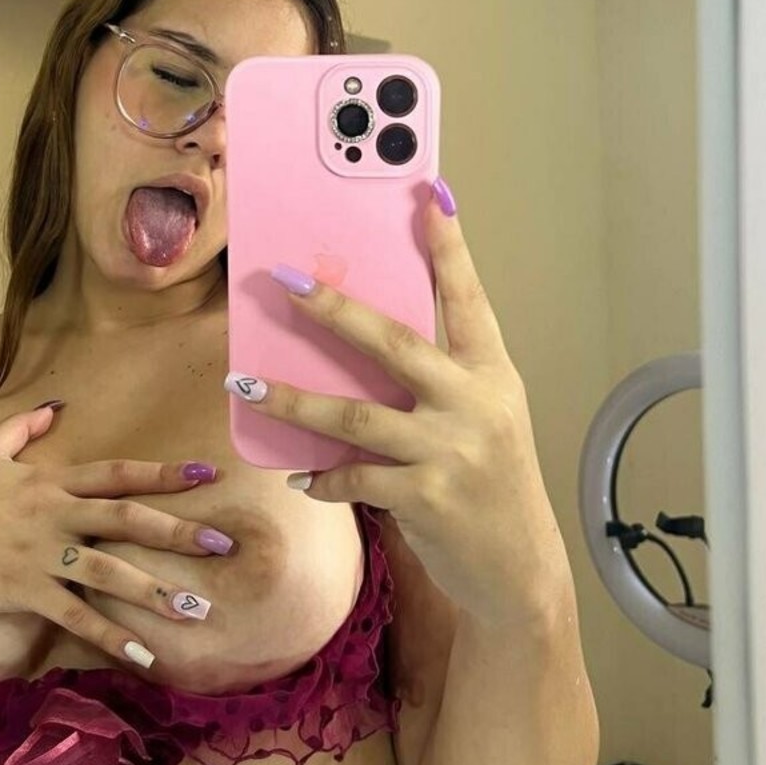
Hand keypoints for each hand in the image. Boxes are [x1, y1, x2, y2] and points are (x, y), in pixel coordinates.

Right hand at [0, 405, 228, 666]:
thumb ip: (23, 426)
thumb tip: (57, 405)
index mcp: (49, 481)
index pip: (116, 474)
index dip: (161, 473)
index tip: (205, 474)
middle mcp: (52, 515)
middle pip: (125, 520)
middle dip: (177, 532)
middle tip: (222, 544)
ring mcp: (40, 555)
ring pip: (109, 572)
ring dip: (157, 591)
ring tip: (199, 608)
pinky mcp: (24, 593)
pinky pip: (76, 617)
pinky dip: (112, 637)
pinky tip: (145, 656)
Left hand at [225, 181, 569, 628]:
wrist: (519, 571)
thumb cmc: (488, 482)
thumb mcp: (482, 416)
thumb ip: (436, 380)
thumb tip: (357, 342)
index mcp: (491, 372)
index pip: (467, 298)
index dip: (448, 246)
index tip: (430, 193)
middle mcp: (475, 403)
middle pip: (393, 342)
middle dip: (334, 308)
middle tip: (285, 280)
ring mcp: (452, 450)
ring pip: (356, 415)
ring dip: (294, 399)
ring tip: (245, 384)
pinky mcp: (427, 498)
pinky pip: (356, 478)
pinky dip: (322, 476)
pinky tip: (299, 476)